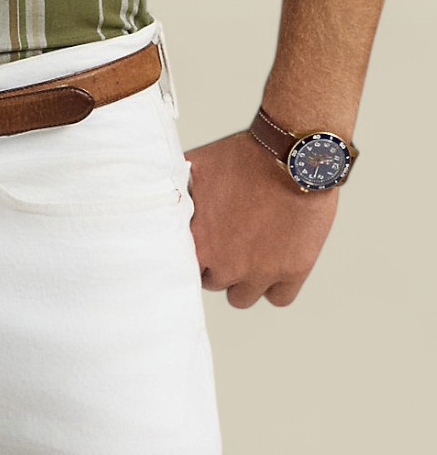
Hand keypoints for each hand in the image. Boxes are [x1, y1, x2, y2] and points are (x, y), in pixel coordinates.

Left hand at [185, 128, 339, 307]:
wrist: (292, 156)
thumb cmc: (245, 156)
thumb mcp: (198, 164)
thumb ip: (178, 187)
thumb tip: (161, 189)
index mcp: (200, 241)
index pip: (184, 267)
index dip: (194, 253)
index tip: (203, 242)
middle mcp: (226, 263)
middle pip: (212, 282)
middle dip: (217, 264)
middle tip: (228, 242)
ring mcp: (260, 271)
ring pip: (241, 297)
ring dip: (242, 281)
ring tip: (249, 255)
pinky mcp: (293, 272)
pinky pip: (278, 298)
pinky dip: (275, 286)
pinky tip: (274, 265)